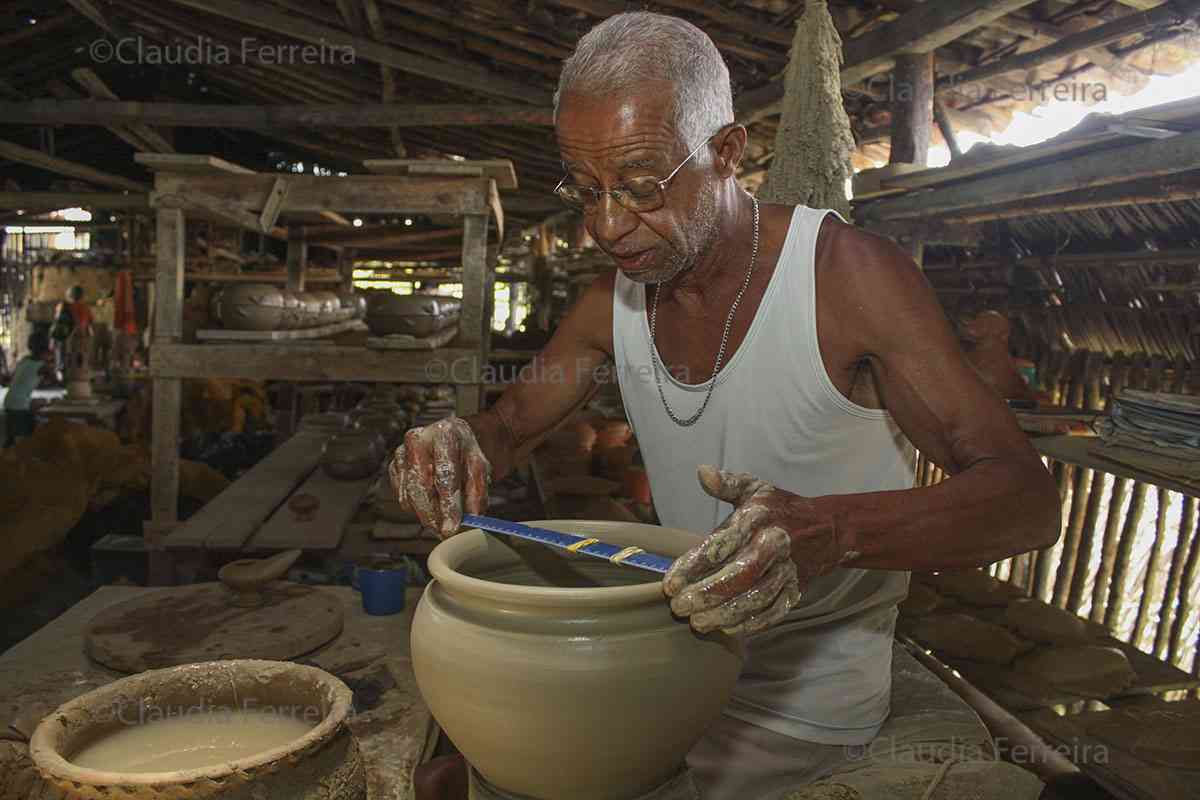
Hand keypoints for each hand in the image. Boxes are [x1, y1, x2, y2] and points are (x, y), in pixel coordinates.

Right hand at [388, 416, 491, 538]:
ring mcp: (402, 452)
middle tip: (442, 533)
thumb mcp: (480, 468)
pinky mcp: (394, 465)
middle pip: (421, 486)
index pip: (445, 475)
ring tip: (440, 524)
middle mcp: (418, 439)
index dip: (448, 505)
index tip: (452, 528)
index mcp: (445, 434)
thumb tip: (473, 518)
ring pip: (409, 494)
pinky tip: (430, 507)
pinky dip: (415, 507)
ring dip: (424, 514)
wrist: (453, 438)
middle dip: (432, 515)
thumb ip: (477, 492)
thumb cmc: (466, 453)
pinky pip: (402, 494)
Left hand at [663, 465, 855, 634]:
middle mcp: (774, 545)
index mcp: (758, 518)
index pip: (720, 545)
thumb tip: (702, 472)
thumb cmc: (779, 508)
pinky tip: (727, 629)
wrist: (827, 529)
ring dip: (725, 614)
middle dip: (707, 594)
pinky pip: (774, 612)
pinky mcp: (797, 591)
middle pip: (739, 575)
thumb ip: (727, 483)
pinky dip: (752, 624)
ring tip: (698, 623)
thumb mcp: (754, 488)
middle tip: (679, 608)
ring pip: (756, 598)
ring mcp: (788, 571)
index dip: (692, 567)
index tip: (670, 584)